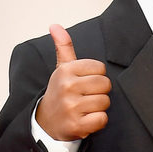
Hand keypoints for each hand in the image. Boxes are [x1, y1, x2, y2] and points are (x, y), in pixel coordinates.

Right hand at [36, 25, 110, 139]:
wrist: (47, 122)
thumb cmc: (60, 93)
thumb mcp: (62, 69)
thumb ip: (64, 47)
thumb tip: (55, 26)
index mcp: (66, 70)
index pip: (100, 68)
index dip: (96, 77)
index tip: (84, 83)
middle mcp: (67, 87)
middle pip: (105, 85)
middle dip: (100, 92)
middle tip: (86, 97)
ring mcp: (71, 107)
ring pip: (105, 102)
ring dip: (98, 108)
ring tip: (85, 108)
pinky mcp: (76, 125)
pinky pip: (102, 119)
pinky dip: (97, 121)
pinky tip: (86, 119)